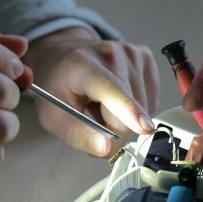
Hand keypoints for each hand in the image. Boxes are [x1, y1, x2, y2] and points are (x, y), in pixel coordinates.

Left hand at [23, 28, 158, 156]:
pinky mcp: (145, 57)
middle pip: (128, 111)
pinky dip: (134, 108)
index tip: (144, 128)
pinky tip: (115, 97)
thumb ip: (77, 134)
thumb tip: (106, 148)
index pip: (111, 89)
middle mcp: (111, 54)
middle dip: (114, 129)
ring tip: (101, 103)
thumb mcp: (53, 116)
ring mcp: (131, 53)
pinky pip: (149, 100)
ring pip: (142, 109)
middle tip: (92, 120)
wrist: (61, 57)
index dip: (128, 110)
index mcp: (82, 65)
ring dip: (124, 118)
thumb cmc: (57, 87)